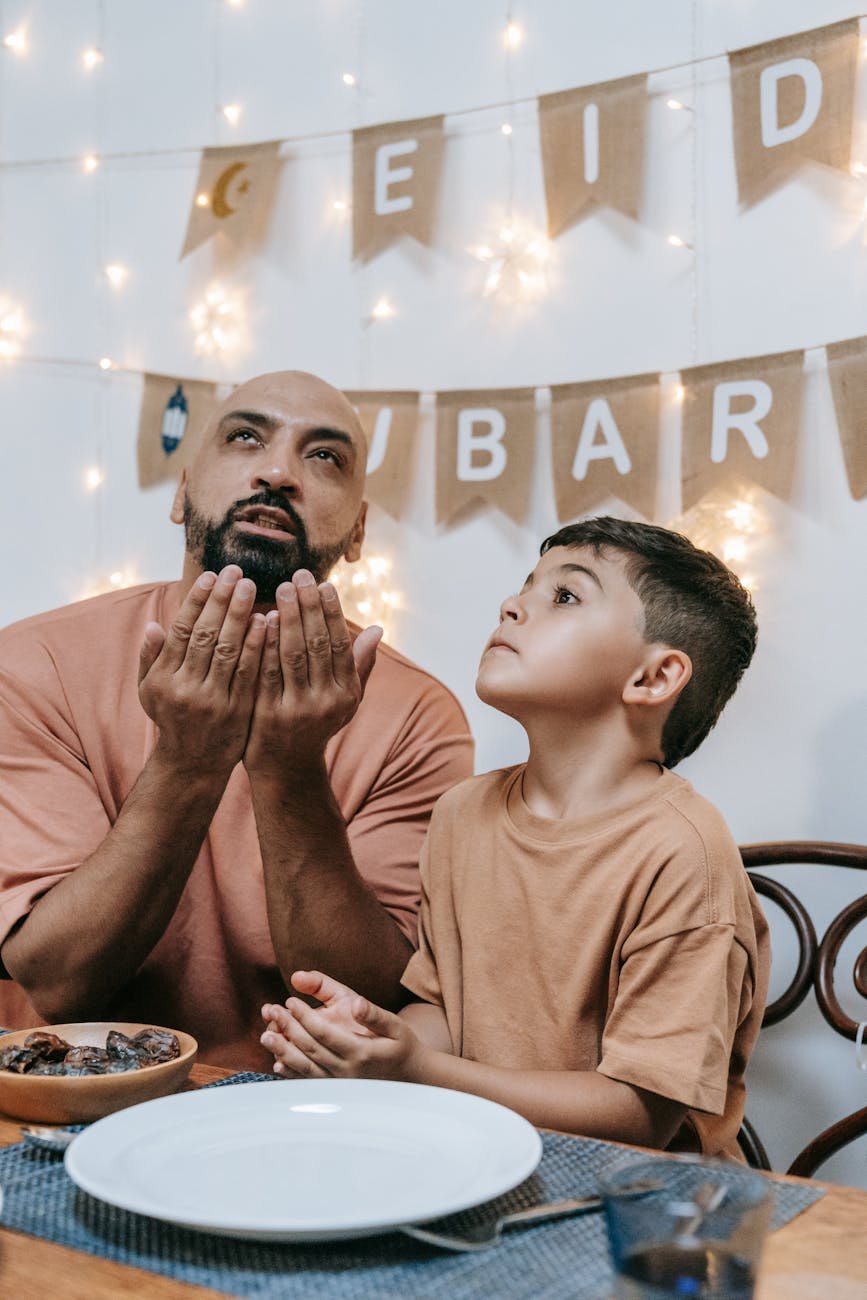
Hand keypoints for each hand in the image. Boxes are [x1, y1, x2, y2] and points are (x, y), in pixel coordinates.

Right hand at [138, 566, 264, 775]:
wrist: (193, 764)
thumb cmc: (172, 718)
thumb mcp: (151, 692)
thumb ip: (151, 658)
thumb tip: (153, 625)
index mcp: (163, 678)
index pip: (181, 630)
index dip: (197, 600)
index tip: (211, 576)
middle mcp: (185, 688)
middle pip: (205, 634)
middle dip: (221, 600)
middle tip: (237, 572)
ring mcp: (212, 701)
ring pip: (227, 650)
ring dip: (240, 615)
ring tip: (251, 587)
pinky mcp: (237, 711)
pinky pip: (250, 672)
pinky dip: (259, 645)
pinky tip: (267, 622)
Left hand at [243, 571, 381, 777]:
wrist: (287, 766)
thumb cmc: (317, 723)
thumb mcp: (345, 698)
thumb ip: (359, 664)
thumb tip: (378, 628)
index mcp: (347, 694)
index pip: (341, 644)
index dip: (333, 613)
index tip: (324, 585)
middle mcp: (326, 702)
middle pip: (318, 645)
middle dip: (309, 607)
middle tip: (299, 575)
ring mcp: (297, 710)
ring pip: (293, 655)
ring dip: (288, 618)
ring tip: (281, 589)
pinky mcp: (269, 715)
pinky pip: (267, 672)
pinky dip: (265, 643)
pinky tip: (260, 619)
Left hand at [260, 969, 423, 1080]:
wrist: (410, 1077)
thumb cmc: (401, 1046)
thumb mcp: (395, 1026)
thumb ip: (374, 1015)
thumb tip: (356, 1003)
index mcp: (361, 1052)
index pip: (325, 1033)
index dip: (305, 1016)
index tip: (290, 1000)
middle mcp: (347, 1071)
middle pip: (310, 1049)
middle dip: (288, 1029)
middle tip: (270, 1010)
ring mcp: (340, 1084)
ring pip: (305, 1068)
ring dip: (283, 1051)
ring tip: (266, 1035)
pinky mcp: (336, 1091)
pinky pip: (310, 1083)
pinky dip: (291, 1074)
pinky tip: (277, 1063)